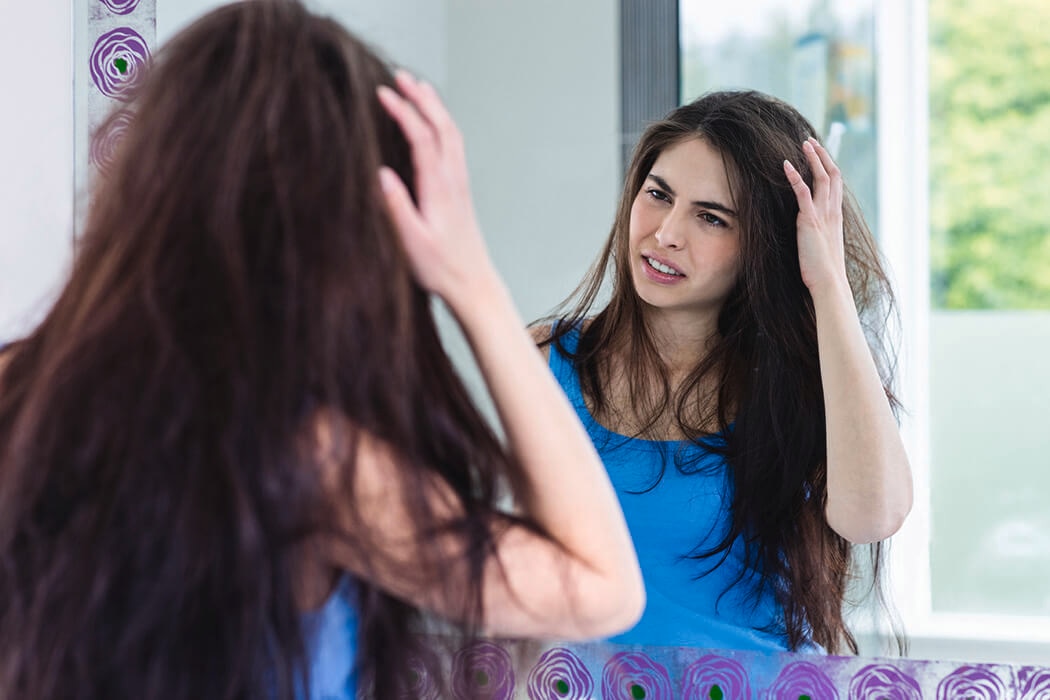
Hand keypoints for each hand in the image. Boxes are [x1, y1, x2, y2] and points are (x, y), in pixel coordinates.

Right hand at [376, 71, 495, 303]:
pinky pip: (454, 145)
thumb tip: (381, 174)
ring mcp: (460, 182)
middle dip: (421, 97)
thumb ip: (397, 207)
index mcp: (439, 188)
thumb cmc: (440, 268)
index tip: (382, 93)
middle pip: (441, 126)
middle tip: (400, 76)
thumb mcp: (411, 242)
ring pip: (451, 133)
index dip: (403, 111)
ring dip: (435, 107)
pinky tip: (434, 122)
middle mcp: (453, 179)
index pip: (421, 137)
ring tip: (417, 87)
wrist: (472, 283)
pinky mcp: (461, 190)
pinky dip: (442, 124)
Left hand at [784, 137, 847, 294]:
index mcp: (836, 217)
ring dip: (812, 158)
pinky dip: (795, 177)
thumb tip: (810, 232)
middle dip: (822, 156)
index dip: (828, 167)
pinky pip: (803, 192)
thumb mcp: (822, 248)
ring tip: (803, 143)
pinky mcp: (810, 221)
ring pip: (821, 178)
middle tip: (810, 141)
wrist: (830, 283)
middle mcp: (832, 212)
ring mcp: (823, 215)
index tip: (819, 155)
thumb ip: (818, 234)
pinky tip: (786, 165)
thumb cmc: (824, 272)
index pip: (836, 185)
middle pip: (832, 175)